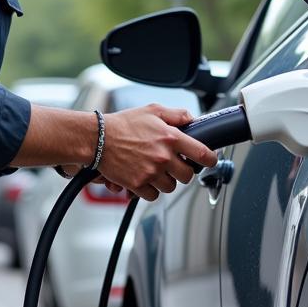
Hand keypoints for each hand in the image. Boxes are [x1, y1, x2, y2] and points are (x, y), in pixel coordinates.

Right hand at [96, 104, 217, 200]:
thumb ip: (176, 115)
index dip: (210, 159)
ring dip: (166, 181)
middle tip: (174, 165)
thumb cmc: (123, 124)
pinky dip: (150, 190)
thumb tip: (192, 119)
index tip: (209, 161)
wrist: (97, 139)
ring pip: (171, 187)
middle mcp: (163, 157)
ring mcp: (151, 172)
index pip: (203, 154)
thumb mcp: (152, 111)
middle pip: (188, 176)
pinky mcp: (138, 184)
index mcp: (171, 137)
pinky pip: (153, 196)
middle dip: (183, 171)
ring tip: (155, 170)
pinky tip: (144, 178)